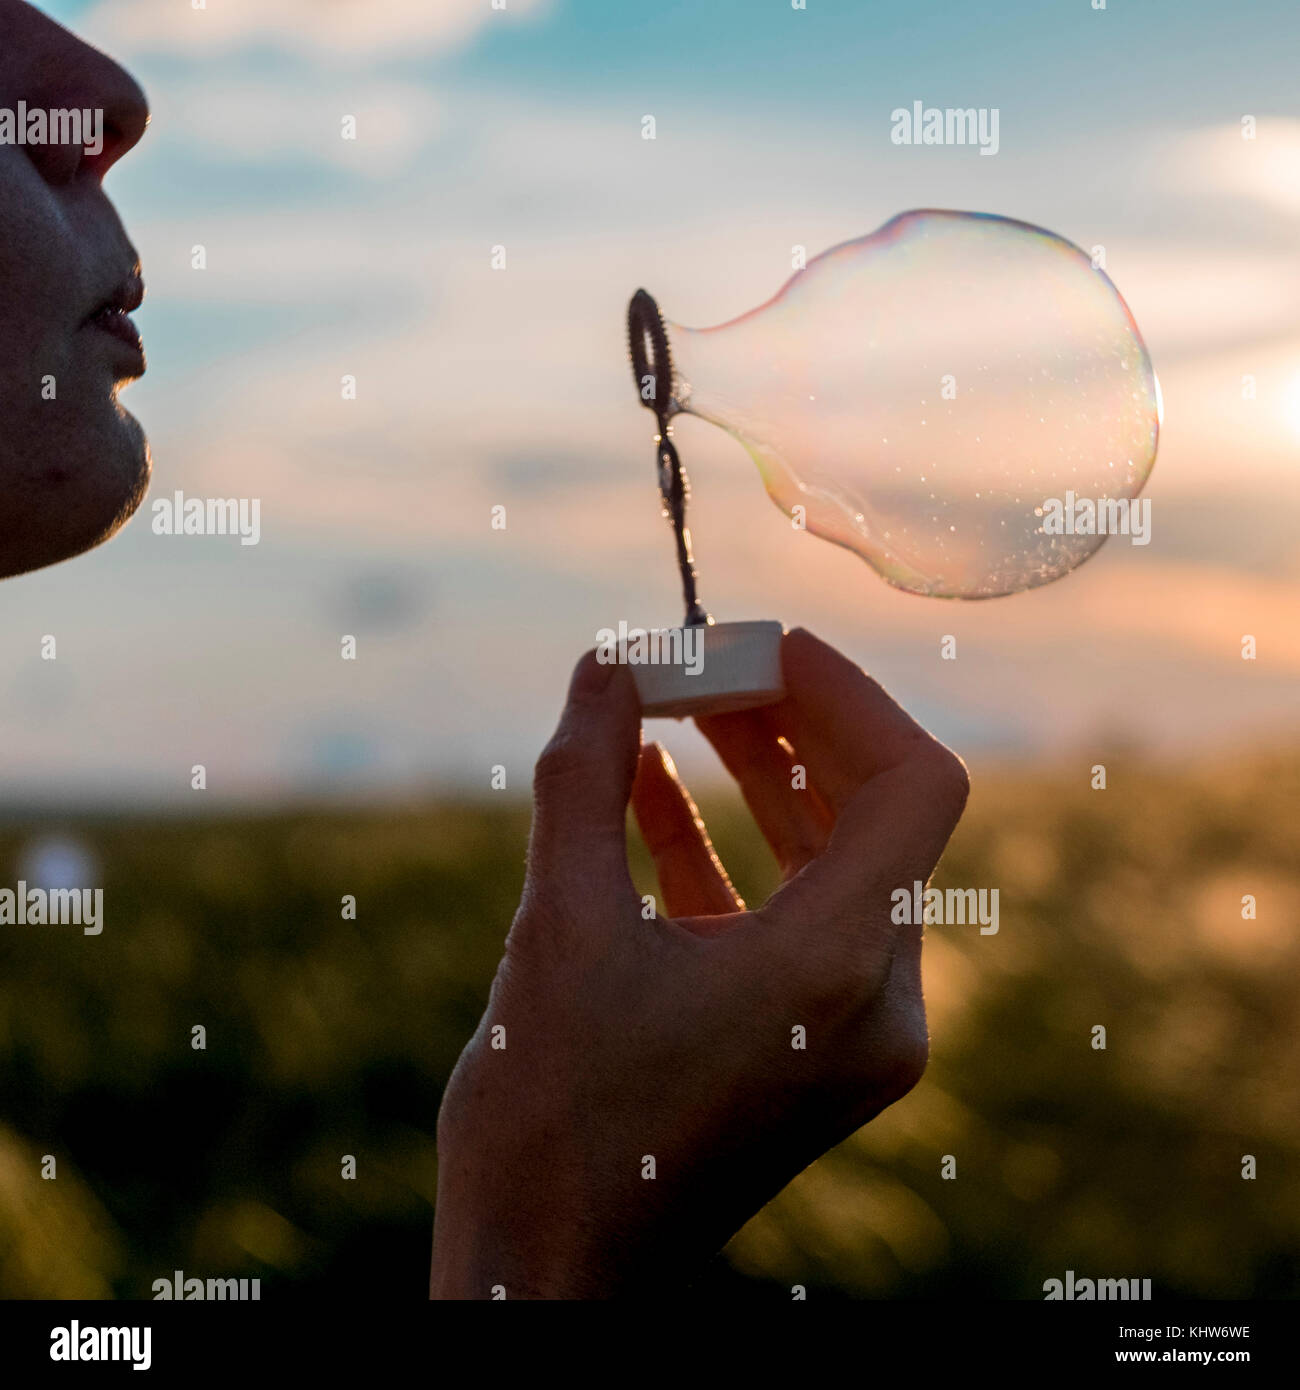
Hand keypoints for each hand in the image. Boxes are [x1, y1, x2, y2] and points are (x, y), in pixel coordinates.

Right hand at [429, 628, 968, 1297]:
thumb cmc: (549, 1116)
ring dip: (758, 784)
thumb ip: (583, 779)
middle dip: (788, 728)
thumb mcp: (556, 926)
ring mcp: (851, 1038)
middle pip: (875, 816)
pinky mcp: (811, 1053)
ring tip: (672, 711)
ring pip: (834, 866)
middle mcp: (873, 1006)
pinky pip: (792, 921)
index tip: (758, 647)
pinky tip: (647, 794)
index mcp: (834, 973)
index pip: (913, 783)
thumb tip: (605, 667)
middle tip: (705, 667)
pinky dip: (733, 854)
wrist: (550, 1272)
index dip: (846, 695)